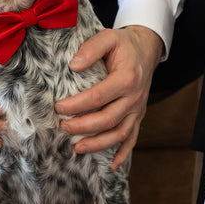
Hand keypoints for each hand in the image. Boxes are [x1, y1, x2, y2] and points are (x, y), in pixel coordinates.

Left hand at [55, 26, 163, 170]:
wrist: (146, 49)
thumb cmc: (123, 45)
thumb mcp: (108, 36)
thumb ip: (91, 48)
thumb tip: (74, 66)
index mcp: (126, 78)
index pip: (99, 96)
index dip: (77, 104)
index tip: (58, 107)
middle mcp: (134, 97)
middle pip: (108, 119)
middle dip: (83, 126)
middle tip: (62, 127)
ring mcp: (137, 109)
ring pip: (119, 134)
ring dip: (98, 144)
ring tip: (77, 148)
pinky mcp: (137, 116)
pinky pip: (132, 139)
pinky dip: (123, 154)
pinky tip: (111, 166)